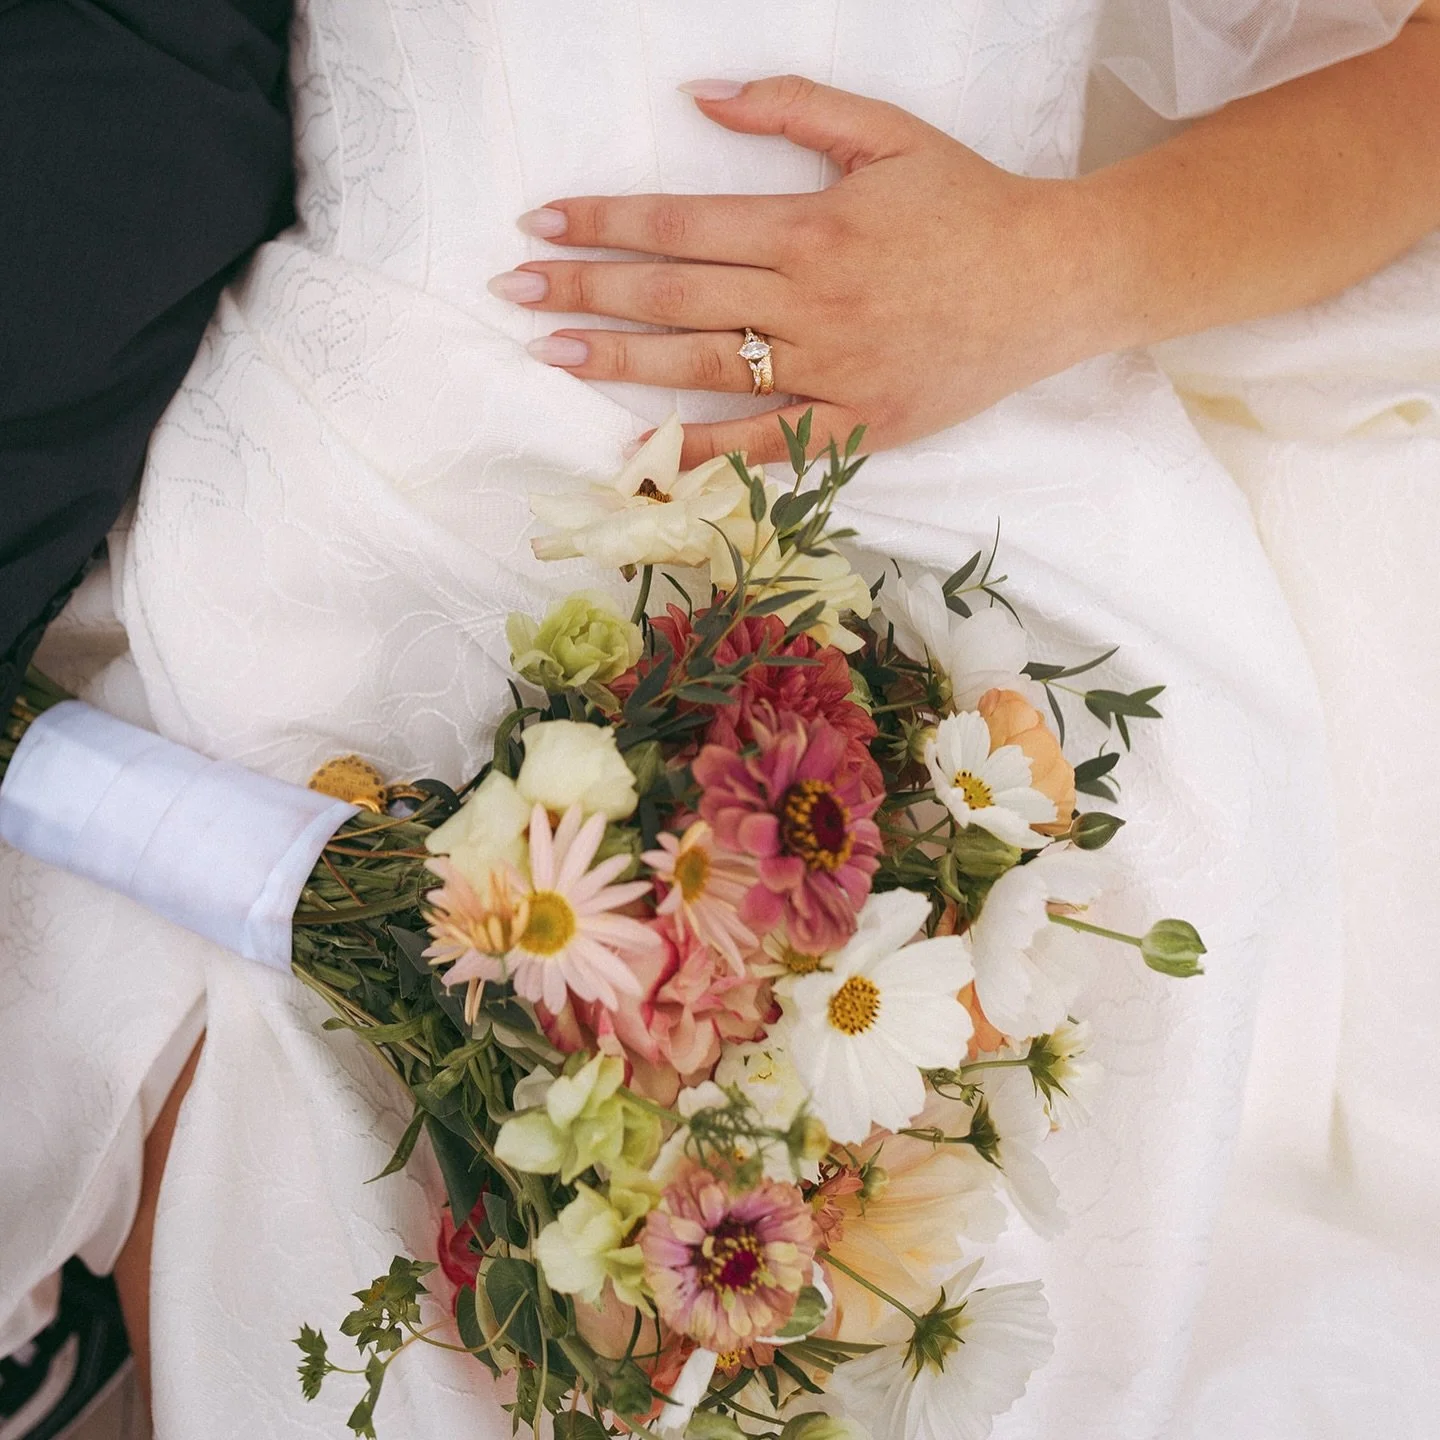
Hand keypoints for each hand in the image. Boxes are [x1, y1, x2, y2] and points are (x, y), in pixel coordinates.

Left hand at [489, 76, 1121, 467]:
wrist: (1053, 283)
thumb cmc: (969, 205)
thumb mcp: (887, 133)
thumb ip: (792, 108)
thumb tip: (700, 94)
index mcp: (808, 227)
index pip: (679, 223)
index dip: (602, 222)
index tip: (539, 225)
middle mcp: (807, 301)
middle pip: (672, 296)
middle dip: (584, 291)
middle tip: (514, 293)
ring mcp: (828, 370)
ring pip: (702, 368)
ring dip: (617, 363)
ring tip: (549, 353)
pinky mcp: (854, 426)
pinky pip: (762, 447)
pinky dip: (699, 456)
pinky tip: (638, 456)